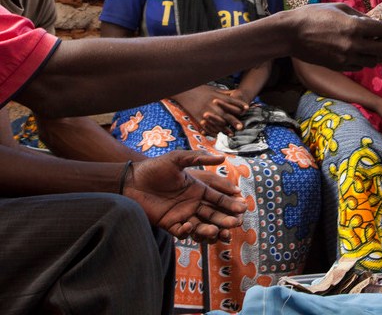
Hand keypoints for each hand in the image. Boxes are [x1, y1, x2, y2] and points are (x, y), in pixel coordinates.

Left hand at [123, 151, 244, 242]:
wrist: (132, 181)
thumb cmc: (155, 167)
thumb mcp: (178, 158)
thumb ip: (199, 157)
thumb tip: (223, 157)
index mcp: (197, 188)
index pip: (217, 197)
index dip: (229, 202)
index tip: (242, 207)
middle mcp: (192, 202)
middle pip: (213, 213)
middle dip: (225, 219)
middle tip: (237, 223)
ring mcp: (181, 214)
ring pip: (200, 225)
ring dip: (209, 229)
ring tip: (217, 231)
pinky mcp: (168, 223)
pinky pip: (181, 231)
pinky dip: (187, 231)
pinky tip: (188, 226)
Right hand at [175, 86, 246, 136]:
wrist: (185, 91)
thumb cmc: (200, 89)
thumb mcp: (214, 89)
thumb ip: (225, 93)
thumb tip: (237, 93)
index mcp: (218, 97)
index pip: (232, 101)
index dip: (240, 104)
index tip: (247, 108)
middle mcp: (213, 105)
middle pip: (227, 114)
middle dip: (235, 121)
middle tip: (241, 127)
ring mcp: (206, 112)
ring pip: (218, 123)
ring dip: (225, 129)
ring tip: (232, 134)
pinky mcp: (198, 117)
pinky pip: (208, 126)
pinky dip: (213, 131)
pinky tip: (218, 134)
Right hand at [288, 3, 381, 70]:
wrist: (291, 33)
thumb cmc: (313, 15)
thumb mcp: (338, 7)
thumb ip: (359, 15)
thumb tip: (373, 21)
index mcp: (354, 26)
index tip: (381, 26)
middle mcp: (352, 44)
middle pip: (381, 49)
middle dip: (381, 42)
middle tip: (375, 37)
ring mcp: (345, 58)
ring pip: (372, 62)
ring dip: (372, 54)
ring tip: (365, 45)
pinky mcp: (338, 67)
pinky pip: (359, 67)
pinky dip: (361, 60)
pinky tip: (354, 52)